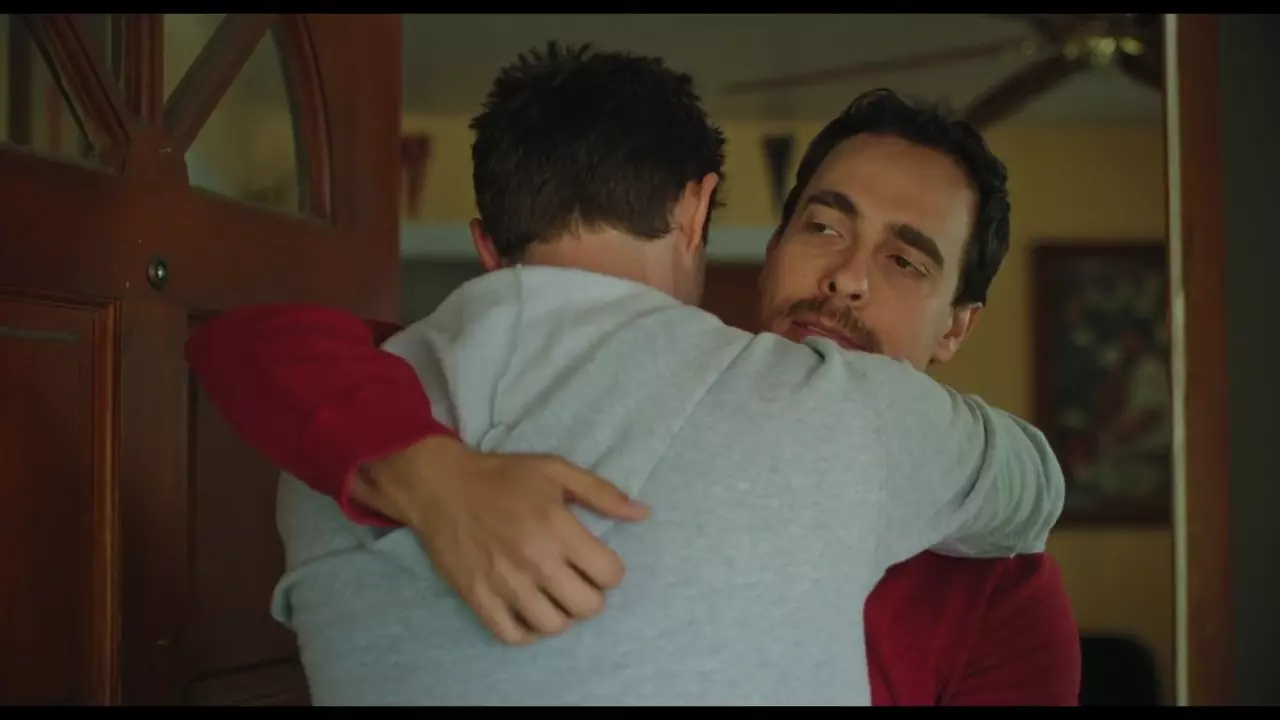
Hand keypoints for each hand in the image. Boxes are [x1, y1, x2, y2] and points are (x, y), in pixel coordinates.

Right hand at [352, 435, 649, 644]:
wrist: (440, 486)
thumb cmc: (502, 476)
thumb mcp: (556, 470)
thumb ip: (602, 493)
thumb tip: (644, 514)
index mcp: (557, 527)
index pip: (609, 574)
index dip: (610, 570)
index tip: (596, 561)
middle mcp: (534, 560)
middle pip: (587, 607)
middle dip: (590, 594)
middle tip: (577, 578)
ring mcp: (504, 583)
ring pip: (554, 626)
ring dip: (561, 614)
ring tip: (553, 594)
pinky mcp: (477, 597)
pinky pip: (513, 635)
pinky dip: (527, 630)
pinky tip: (529, 609)